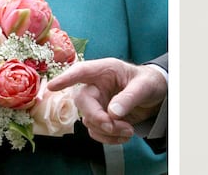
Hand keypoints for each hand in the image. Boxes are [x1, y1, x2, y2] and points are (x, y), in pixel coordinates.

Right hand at [47, 58, 166, 144]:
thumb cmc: (148, 82)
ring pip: (89, 121)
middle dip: (97, 118)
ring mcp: (97, 103)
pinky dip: (108, 138)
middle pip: (83, 102)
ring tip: (128, 131)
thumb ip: (129, 97)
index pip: (82, 71)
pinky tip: (124, 136)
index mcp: (105, 70)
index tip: (52, 86)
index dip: (66, 78)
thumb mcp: (144, 86)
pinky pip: (96, 131)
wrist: (155, 95)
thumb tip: (112, 113)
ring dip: (107, 131)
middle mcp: (97, 86)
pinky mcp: (101, 117)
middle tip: (115, 126)